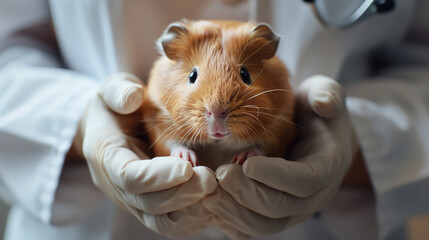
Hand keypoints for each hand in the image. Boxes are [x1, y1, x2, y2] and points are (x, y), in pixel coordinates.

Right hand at [74, 73, 216, 236]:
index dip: (159, 176)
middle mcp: (119, 186)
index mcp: (108, 156)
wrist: (109, 129)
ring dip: (192, 211)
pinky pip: (173, 223)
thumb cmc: (114, 107)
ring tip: (217, 190)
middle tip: (211, 179)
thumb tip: (133, 98)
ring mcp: (135, 200)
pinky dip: (195, 217)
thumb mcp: (111, 90)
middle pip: (150, 205)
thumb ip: (119, 92)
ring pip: (162, 221)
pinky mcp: (151, 206)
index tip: (188, 166)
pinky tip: (215, 200)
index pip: (130, 177)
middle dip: (183, 194)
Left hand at [203, 75, 357, 237]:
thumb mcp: (325, 94)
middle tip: (221, 174)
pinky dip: (233, 221)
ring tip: (210, 193)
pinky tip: (213, 205)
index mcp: (327, 166)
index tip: (246, 162)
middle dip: (247, 193)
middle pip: (281, 207)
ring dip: (235, 212)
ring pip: (265, 225)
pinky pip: (254, 228)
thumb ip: (327, 95)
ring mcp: (293, 208)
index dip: (275, 175)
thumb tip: (324, 104)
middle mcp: (312, 195)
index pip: (305, 180)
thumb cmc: (315, 113)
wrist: (315, 135)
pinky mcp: (276, 214)